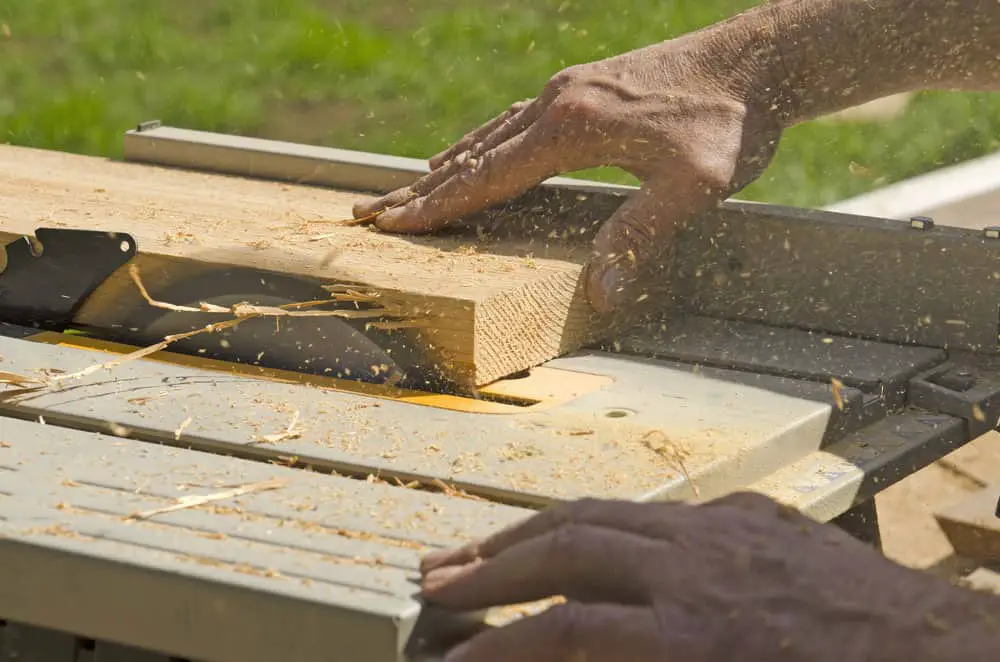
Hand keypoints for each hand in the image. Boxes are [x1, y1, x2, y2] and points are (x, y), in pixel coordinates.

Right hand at [353, 24, 784, 312]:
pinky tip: (478, 151)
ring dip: (445, 166)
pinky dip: (482, 144)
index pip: (486, 178)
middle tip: (369, 213)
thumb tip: (603, 292)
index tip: (388, 225)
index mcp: (570, 127)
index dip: (435, 207)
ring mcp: (568, 90)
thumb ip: (642, 235)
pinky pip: (514, 121)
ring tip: (409, 189)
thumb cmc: (731, 123)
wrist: (762, 58)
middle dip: (419, 190)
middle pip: (471, 154)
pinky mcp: (585, 87)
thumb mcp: (694, 187)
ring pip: (488, 134)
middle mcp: (556, 101)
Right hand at [418, 492, 986, 660]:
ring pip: (603, 513)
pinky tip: (582, 540)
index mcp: (695, 637)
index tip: (450, 661)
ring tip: (482, 549)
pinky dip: (608, 525)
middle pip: (566, 551)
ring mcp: (725, 532)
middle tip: (434, 580)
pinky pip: (661, 511)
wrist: (956, 658)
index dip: (496, 649)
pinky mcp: (756, 517)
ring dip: (532, 532)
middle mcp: (698, 569)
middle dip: (491, 568)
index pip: (562, 634)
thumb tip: (580, 656)